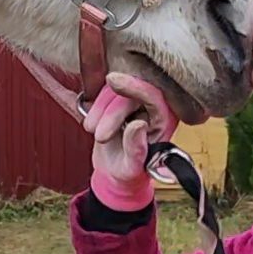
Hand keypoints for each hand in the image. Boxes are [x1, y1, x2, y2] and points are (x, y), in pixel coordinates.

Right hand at [83, 73, 173, 211]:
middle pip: (130, 94)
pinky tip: (88, 120)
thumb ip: (136, 149)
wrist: (115, 172)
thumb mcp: (133, 167)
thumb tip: (138, 124)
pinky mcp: (117, 101)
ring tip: (94, 133)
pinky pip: (103, 94)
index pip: (152, 95)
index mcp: (164, 120)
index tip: (112, 81)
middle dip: (110, 112)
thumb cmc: (130, 172)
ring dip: (99, 109)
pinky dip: (94, 106)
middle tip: (99, 136)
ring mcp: (133, 102)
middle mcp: (151, 107)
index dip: (134, 86)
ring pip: (114, 91)